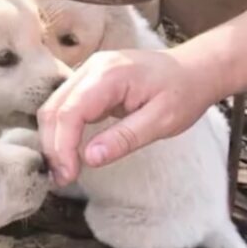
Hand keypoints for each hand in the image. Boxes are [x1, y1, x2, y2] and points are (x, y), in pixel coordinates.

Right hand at [37, 49, 218, 185]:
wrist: (194, 69)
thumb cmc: (184, 93)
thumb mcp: (163, 121)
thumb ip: (125, 138)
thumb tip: (90, 159)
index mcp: (110, 74)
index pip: (70, 111)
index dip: (63, 146)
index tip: (68, 175)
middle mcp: (91, 68)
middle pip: (54, 109)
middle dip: (52, 147)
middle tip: (61, 179)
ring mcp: (87, 73)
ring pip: (53, 108)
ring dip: (53, 141)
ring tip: (63, 170)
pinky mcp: (87, 82)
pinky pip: (64, 107)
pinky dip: (61, 131)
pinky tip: (68, 152)